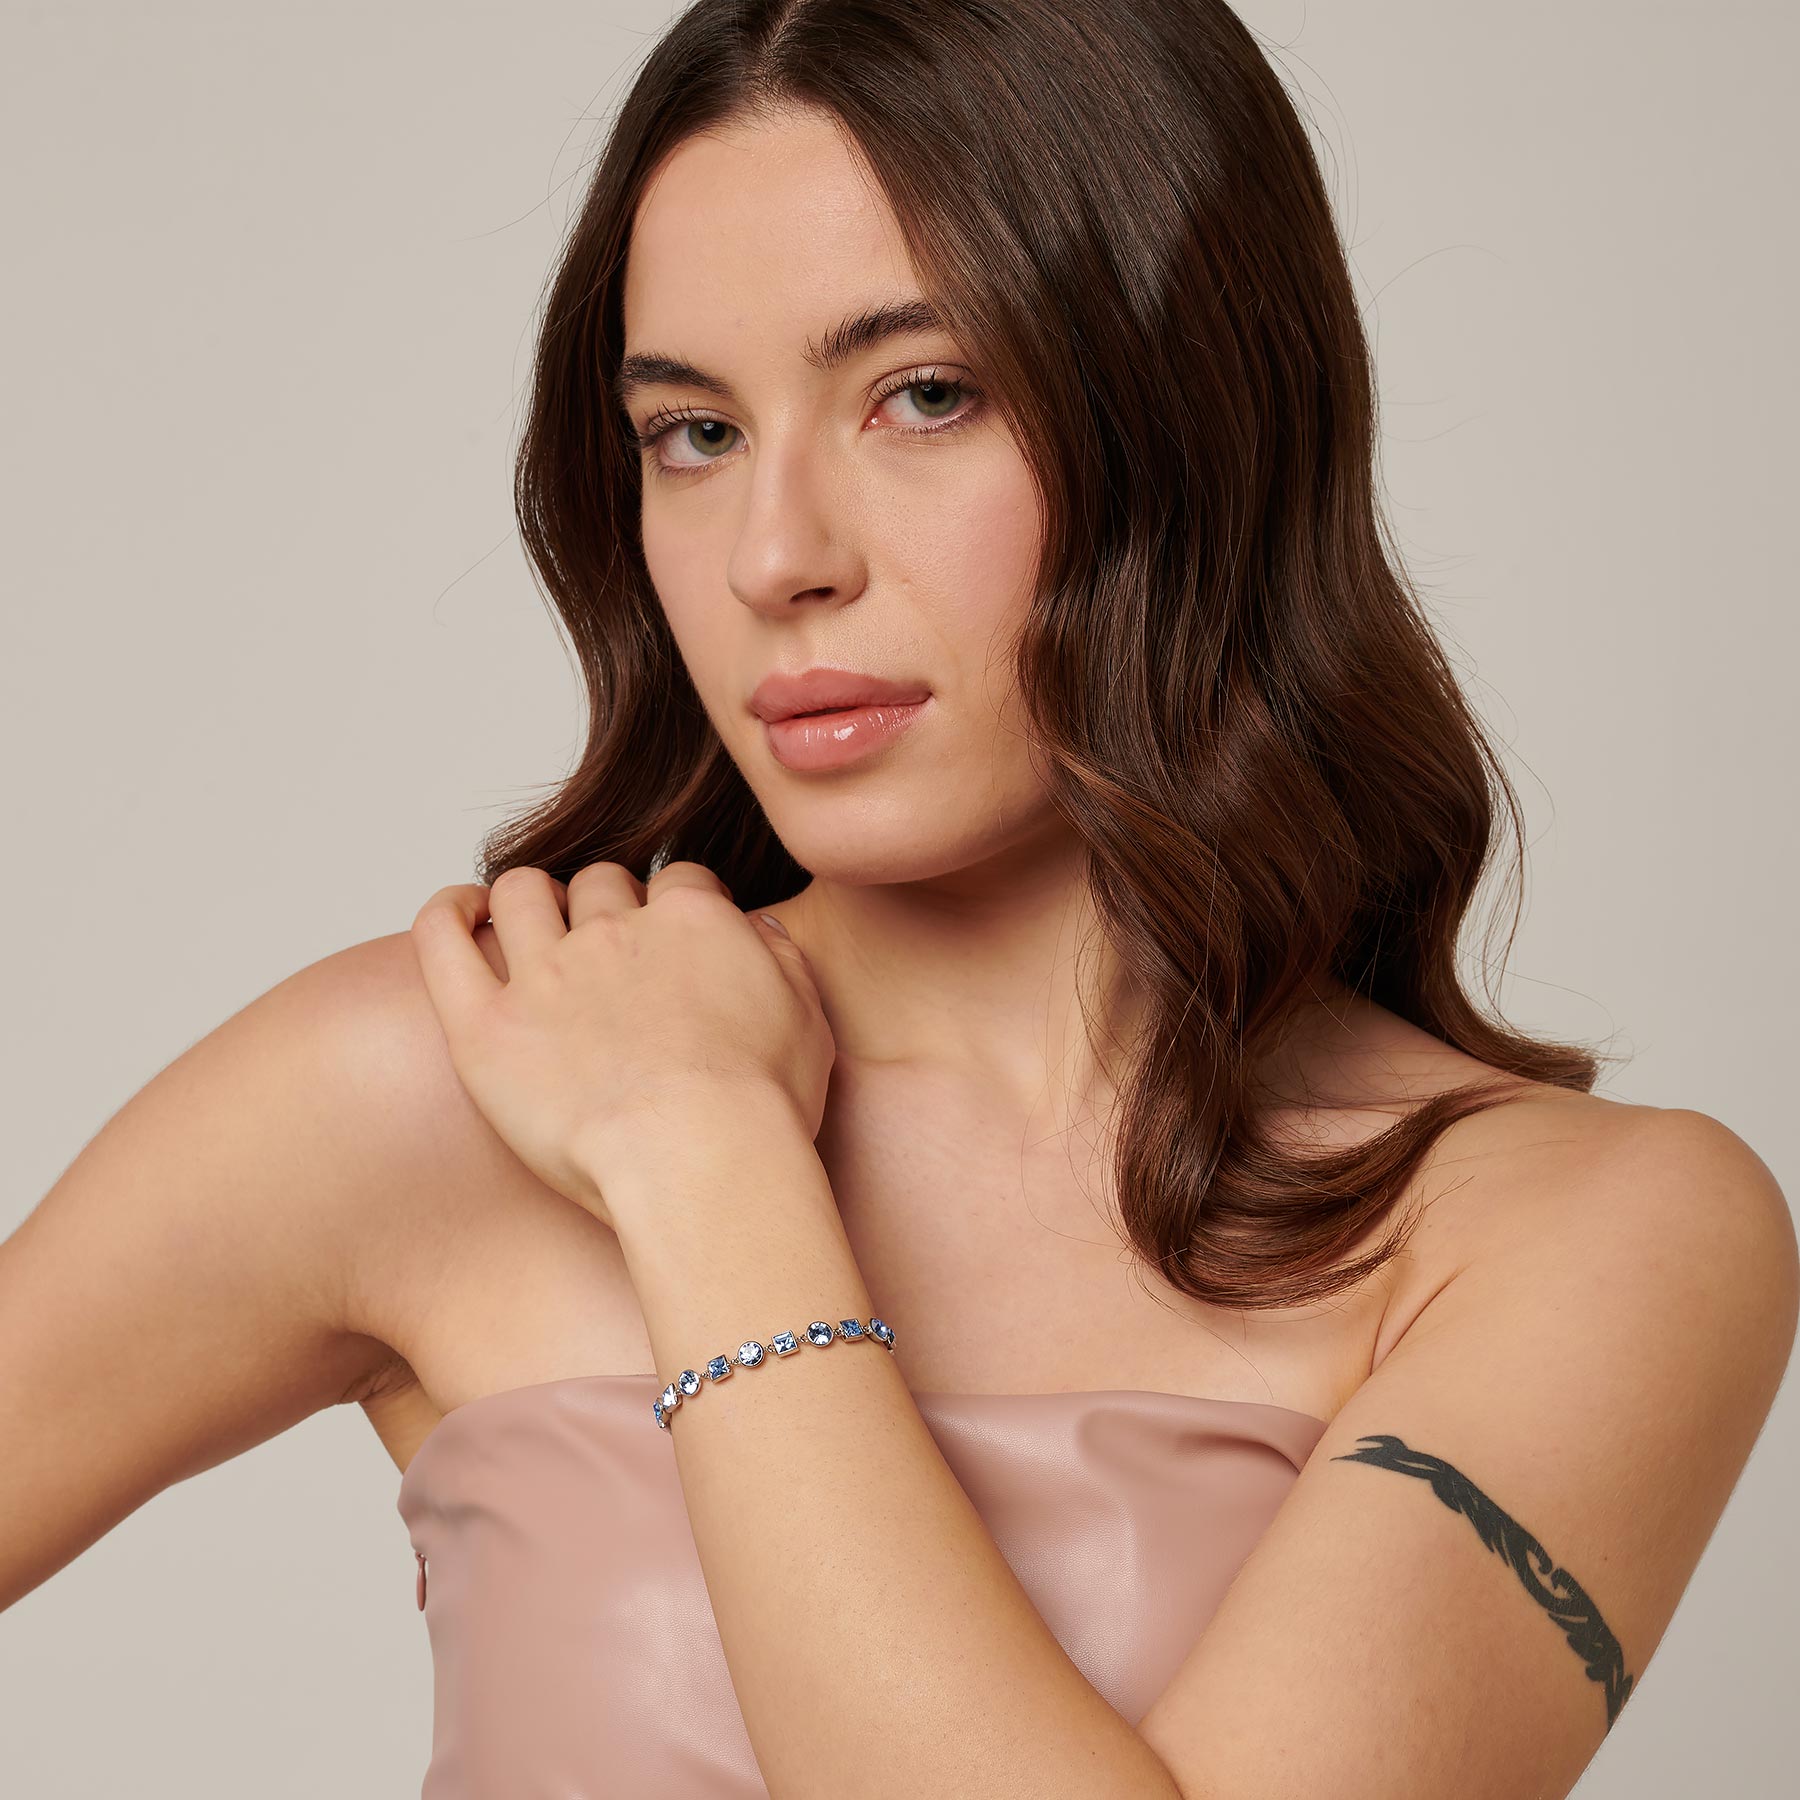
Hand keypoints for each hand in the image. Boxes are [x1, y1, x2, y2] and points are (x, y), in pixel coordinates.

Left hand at [409, 860, 834, 1227]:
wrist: (702, 1158)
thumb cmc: (762, 1107)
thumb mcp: (808, 1018)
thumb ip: (781, 959)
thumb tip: (756, 931)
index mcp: (692, 921)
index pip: (680, 881)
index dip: (677, 906)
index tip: (675, 939)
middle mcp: (614, 931)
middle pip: (600, 883)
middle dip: (604, 903)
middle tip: (607, 947)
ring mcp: (545, 975)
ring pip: (521, 893)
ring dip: (529, 898)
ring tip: (530, 923)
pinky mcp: (485, 1027)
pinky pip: (442, 941)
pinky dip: (446, 913)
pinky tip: (459, 914)